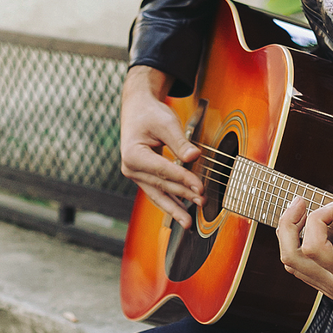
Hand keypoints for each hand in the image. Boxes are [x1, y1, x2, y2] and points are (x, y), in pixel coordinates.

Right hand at [120, 65, 202, 227]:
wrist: (138, 109)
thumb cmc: (151, 114)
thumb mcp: (167, 123)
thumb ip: (180, 142)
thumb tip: (195, 155)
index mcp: (133, 155)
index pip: (163, 170)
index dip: (183, 179)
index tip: (200, 187)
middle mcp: (130, 168)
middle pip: (161, 186)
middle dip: (183, 196)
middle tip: (202, 203)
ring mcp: (135, 175)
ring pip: (158, 195)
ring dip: (175, 209)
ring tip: (189, 223)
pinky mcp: (143, 177)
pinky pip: (158, 192)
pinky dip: (171, 202)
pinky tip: (182, 212)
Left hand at [276, 195, 332, 332]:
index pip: (314, 249)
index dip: (317, 221)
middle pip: (291, 255)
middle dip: (288, 223)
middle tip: (301, 202)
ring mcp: (327, 287)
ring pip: (291, 262)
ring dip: (289, 233)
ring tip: (301, 213)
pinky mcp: (327, 288)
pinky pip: (300, 268)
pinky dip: (297, 245)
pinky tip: (310, 233)